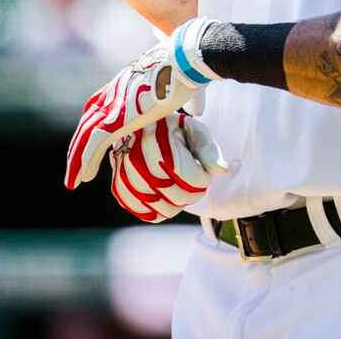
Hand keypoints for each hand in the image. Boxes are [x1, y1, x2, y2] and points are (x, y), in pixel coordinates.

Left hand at [64, 37, 212, 189]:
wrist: (186, 58)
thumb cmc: (190, 70)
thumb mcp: (181, 87)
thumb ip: (182, 101)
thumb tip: (197, 111)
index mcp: (125, 84)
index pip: (98, 107)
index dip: (92, 126)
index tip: (88, 142)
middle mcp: (114, 92)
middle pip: (88, 122)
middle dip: (79, 145)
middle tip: (73, 166)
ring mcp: (115, 103)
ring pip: (86, 135)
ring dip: (77, 160)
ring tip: (72, 181)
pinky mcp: (120, 116)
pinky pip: (96, 142)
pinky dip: (86, 160)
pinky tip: (82, 177)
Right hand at [110, 113, 226, 221]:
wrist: (138, 126)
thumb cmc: (170, 129)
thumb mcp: (192, 130)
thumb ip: (207, 149)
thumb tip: (221, 170)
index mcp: (157, 144)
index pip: (192, 181)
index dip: (203, 178)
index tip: (200, 167)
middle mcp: (136, 161)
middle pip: (178, 198)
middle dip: (192, 192)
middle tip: (190, 177)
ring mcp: (124, 177)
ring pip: (163, 210)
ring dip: (176, 202)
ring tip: (175, 184)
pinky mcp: (119, 188)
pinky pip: (145, 214)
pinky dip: (158, 210)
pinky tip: (162, 195)